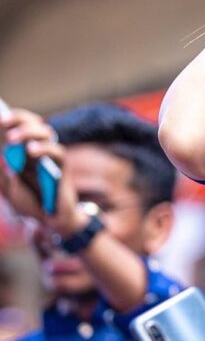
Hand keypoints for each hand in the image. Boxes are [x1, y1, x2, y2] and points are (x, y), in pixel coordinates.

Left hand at [0, 106, 85, 238]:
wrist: (51, 221)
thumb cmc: (30, 204)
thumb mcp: (10, 192)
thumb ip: (5, 178)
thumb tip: (4, 159)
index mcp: (22, 152)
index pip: (17, 127)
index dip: (10, 119)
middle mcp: (37, 150)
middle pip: (32, 124)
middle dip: (19, 118)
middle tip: (3, 120)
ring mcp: (51, 158)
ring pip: (46, 133)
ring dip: (28, 131)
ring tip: (13, 138)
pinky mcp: (62, 168)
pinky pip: (57, 152)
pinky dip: (44, 148)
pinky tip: (31, 151)